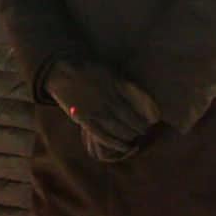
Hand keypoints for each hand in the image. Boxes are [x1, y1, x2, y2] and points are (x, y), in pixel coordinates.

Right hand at [44, 59, 159, 161]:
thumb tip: (139, 96)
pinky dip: (115, 143)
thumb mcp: (109, 70)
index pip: (136, 104)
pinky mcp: (85, 120)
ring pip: (118, 129)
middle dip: (139, 127)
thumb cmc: (88, 68)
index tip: (152, 118)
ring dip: (129, 135)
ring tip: (134, 136)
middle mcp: (108, 100)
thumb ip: (122, 83)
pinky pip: (102, 135)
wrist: (62, 70)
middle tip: (144, 129)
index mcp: (115, 85)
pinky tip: (124, 147)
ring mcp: (96, 111)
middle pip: (129, 118)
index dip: (146, 114)